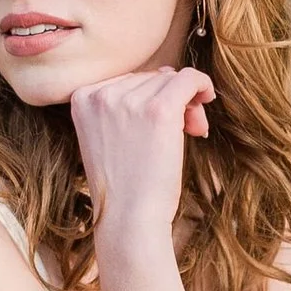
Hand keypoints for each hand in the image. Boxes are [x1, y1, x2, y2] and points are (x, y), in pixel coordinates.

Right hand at [68, 63, 213, 252]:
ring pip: (170, 79)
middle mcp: (101, 94)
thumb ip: (127, 103)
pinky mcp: (158, 109)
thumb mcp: (108, 136)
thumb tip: (169, 72)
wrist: (129, 219)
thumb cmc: (124, 184)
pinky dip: (202, 84)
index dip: (149, 98)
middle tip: (183, 131)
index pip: (127, 79)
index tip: (159, 126)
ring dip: (186, 102)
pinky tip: (208, 97)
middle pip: (149, 76)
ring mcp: (128, 100)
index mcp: (82, 97)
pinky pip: (188, 79)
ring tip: (191, 132)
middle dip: (170, 99)